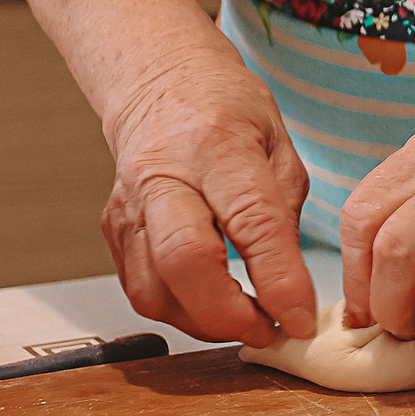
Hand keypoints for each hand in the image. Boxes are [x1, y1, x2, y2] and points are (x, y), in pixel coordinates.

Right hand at [101, 42, 316, 347]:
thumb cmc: (226, 111)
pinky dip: (180, 311)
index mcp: (218, 146)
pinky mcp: (114, 231)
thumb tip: (290, 293)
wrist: (159, 83)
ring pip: (154, 291)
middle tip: (267, 331)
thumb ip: (283, 216)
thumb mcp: (279, 146)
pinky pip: (141, 291)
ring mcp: (130, 206)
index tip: (299, 319)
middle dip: (229, 315)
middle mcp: (164, 176)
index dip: (279, 282)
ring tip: (244, 320)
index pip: (251, 223)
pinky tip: (210, 305)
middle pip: (184, 263)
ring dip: (204, 323)